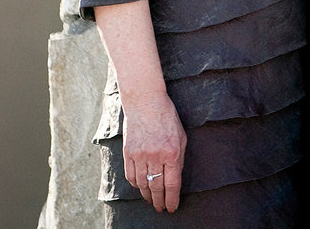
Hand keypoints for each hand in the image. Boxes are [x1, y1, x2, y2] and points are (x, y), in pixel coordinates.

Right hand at [122, 91, 186, 212]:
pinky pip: (131, 176)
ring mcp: (140, 155)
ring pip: (143, 185)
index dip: (172, 200)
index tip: (172, 208)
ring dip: (147, 196)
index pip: (172, 184)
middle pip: (157, 187)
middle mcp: (155, 156)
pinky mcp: (128, 153)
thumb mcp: (181, 135)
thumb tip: (175, 177)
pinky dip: (136, 185)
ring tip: (151, 201)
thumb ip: (179, 157)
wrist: (145, 101)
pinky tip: (141, 188)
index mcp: (172, 152)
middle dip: (160, 202)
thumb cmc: (166, 116)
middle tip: (160, 209)